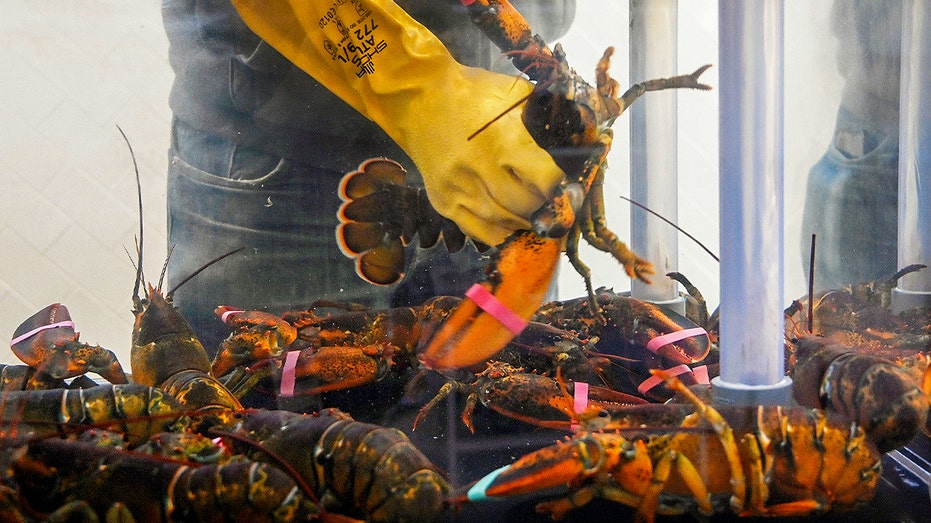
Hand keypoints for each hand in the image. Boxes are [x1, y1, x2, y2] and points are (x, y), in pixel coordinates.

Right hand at [231, 0, 564, 244]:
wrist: (418, 98)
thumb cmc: (472, 92)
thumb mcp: (514, 93)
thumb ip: (546, 114)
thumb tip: (581, 133)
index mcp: (502, 140)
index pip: (544, 180)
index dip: (561, 188)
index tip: (568, 187)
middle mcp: (478, 169)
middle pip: (525, 207)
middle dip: (545, 208)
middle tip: (555, 204)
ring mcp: (457, 189)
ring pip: (502, 223)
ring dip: (525, 222)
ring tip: (536, 215)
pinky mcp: (443, 201)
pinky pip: (478, 231)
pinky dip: (500, 232)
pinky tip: (511, 224)